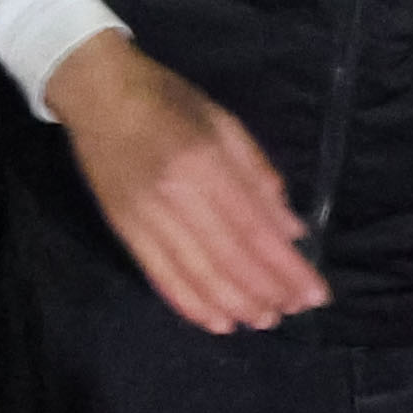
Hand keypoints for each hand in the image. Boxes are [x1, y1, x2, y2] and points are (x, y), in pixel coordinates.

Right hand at [42, 30, 329, 333]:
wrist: (96, 92)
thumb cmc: (166, 99)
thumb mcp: (222, 122)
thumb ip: (258, 174)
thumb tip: (292, 230)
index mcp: (205, 162)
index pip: (256, 230)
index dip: (288, 269)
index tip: (316, 294)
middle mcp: (176, 196)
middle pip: (231, 259)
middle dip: (269, 292)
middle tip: (295, 311)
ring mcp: (146, 217)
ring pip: (198, 275)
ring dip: (236, 305)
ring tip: (264, 320)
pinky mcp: (124, 230)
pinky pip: (161, 276)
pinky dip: (191, 304)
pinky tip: (217, 321)